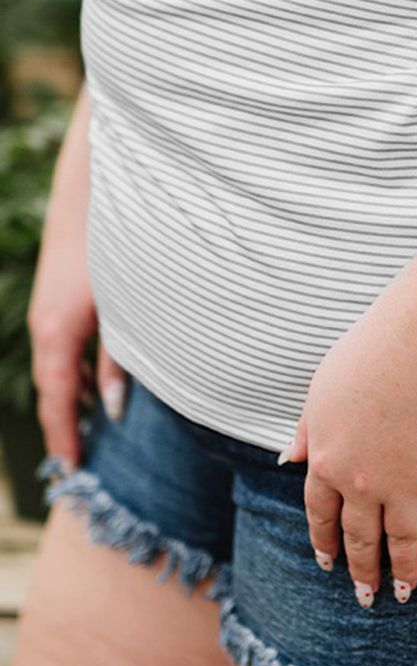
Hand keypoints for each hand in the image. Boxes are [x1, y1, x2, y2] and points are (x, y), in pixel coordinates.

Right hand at [28, 218, 129, 468]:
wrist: (92, 192)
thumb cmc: (116, 248)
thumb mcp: (122, 310)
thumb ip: (119, 360)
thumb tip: (116, 408)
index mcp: (58, 334)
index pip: (56, 402)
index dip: (63, 439)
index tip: (70, 472)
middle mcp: (45, 326)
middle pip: (52, 390)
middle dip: (64, 427)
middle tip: (79, 466)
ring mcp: (47, 311)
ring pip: (55, 368)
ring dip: (69, 400)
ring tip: (90, 435)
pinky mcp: (56, 298)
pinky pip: (60, 349)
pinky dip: (71, 374)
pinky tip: (93, 386)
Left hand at [279, 312, 416, 606]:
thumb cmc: (365, 355)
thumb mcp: (319, 389)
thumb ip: (305, 430)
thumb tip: (285, 459)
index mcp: (328, 460)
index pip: (321, 514)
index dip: (325, 542)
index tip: (329, 564)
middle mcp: (363, 482)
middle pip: (361, 536)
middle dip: (362, 570)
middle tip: (366, 595)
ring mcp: (405, 481)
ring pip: (403, 539)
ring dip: (404, 569)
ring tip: (406, 591)